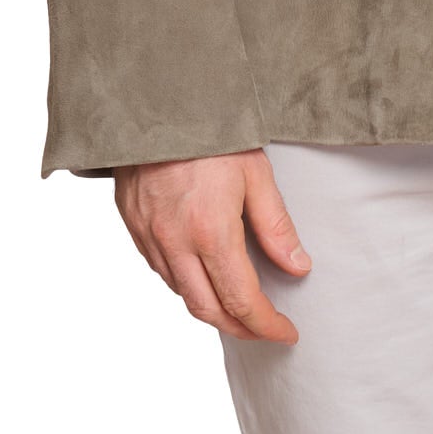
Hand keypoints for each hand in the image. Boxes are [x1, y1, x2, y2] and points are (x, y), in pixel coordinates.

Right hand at [114, 149, 309, 342]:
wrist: (157, 101)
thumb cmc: (212, 131)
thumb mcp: (256, 172)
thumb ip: (276, 225)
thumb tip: (298, 267)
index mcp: (210, 231)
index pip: (241, 299)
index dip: (266, 325)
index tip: (287, 332)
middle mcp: (175, 243)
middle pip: (208, 310)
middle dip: (240, 328)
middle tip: (265, 329)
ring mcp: (150, 237)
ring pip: (181, 294)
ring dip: (212, 309)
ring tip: (239, 306)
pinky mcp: (134, 226)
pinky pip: (162, 271)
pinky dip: (186, 284)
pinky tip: (204, 274)